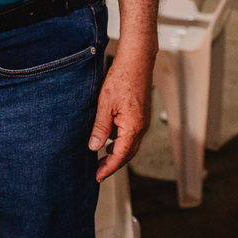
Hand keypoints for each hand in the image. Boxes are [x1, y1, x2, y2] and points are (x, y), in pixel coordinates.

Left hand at [88, 49, 153, 181]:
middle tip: (98, 172)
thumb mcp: (105, 104)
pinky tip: (109, 141)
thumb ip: (100, 128)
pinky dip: (121, 142)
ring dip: (117, 154)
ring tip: (101, 159)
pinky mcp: (141, 115)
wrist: (137, 61)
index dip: (109, 168)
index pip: (121, 155)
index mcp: (133, 127)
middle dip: (113, 165)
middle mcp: (141, 127)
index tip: (98, 176)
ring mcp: (143, 121)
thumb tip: (94, 147)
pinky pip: (131, 135)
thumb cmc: (122, 78)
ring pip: (130, 145)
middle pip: (128, 154)